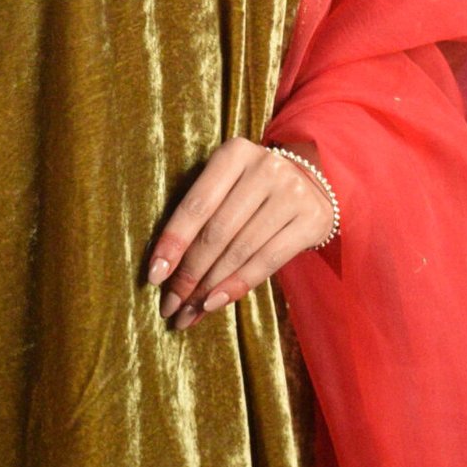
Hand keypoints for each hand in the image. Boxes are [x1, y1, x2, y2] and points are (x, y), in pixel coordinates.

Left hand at [145, 136, 335, 326]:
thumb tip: (163, 269)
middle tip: (170, 305)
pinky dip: (237, 286)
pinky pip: (267, 261)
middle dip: (189, 274)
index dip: (173, 243)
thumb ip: (200, 215)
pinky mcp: (311, 220)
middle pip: (217, 232)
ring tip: (188, 312)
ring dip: (209, 288)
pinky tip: (215, 303)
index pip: (196, 205)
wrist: (313, 185)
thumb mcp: (226, 185)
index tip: (153, 276)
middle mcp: (265, 168)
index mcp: (234, 154)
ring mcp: (292, 193)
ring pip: (240, 250)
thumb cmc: (252, 191)